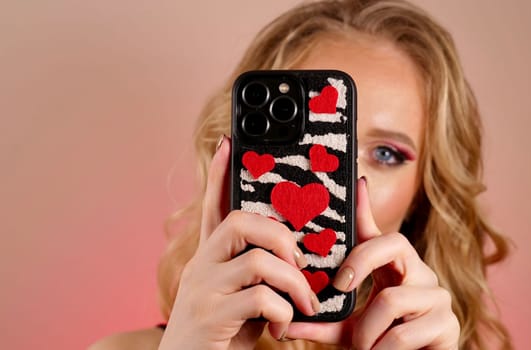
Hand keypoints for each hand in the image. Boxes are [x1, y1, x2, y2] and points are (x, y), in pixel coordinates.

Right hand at [158, 136, 319, 349]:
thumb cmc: (222, 336)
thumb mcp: (242, 300)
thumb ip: (260, 277)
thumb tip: (296, 262)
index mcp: (209, 259)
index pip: (213, 208)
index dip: (219, 175)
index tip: (228, 144)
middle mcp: (202, 267)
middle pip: (240, 222)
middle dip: (281, 236)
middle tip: (300, 263)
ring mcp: (203, 290)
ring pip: (259, 261)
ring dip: (293, 284)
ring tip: (303, 305)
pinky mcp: (211, 315)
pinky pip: (261, 298)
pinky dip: (283, 312)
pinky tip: (281, 328)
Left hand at [284, 178, 460, 348]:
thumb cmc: (380, 345)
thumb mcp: (348, 329)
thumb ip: (321, 321)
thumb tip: (282, 324)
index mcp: (396, 270)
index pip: (382, 232)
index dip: (368, 208)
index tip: (358, 185)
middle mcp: (420, 274)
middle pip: (394, 242)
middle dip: (360, 261)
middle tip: (339, 287)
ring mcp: (438, 297)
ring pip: (391, 299)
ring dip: (367, 332)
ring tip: (363, 348)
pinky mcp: (448, 325)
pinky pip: (404, 333)